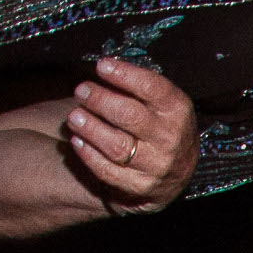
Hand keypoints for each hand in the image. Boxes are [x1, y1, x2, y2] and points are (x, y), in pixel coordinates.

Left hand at [65, 59, 198, 211]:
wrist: (175, 171)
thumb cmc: (159, 126)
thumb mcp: (160, 103)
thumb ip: (137, 87)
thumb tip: (102, 68)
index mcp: (178, 112)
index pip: (152, 88)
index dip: (124, 75)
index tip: (101, 66)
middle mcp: (171, 140)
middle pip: (130, 116)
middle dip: (100, 100)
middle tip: (81, 91)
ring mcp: (157, 165)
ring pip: (117, 145)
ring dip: (90, 128)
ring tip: (74, 116)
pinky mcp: (141, 186)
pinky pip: (108, 170)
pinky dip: (88, 153)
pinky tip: (77, 140)